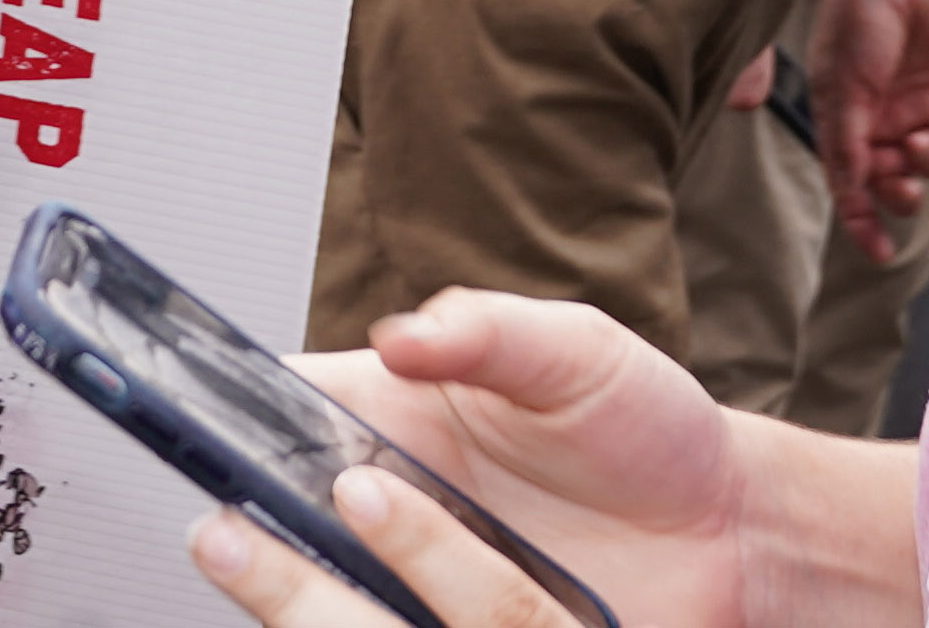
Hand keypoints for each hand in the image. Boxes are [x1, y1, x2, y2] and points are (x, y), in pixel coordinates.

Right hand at [189, 293, 756, 627]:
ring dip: (303, 584)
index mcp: (399, 416)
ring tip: (332, 537)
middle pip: (285, 508)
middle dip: (248, 512)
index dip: (231, 408)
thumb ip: (491, 331)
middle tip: (232, 509)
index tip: (196, 409)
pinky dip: (373, 624)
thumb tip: (403, 333)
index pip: (285, 404)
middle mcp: (396, 501)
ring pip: (328, 591)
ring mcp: (423, 577)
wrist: (732, 532)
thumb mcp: (579, 351)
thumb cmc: (650, 429)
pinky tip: (374, 611)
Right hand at [805, 0, 928, 245]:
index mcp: (846, 123)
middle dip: (903, 188)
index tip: (879, 252)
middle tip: (905, 172)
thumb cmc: (855, 20)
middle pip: (896, 181)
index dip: (863, 223)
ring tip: (928, 132)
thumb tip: (849, 193)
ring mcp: (917, 105)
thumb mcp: (841, 86)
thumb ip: (846, 142)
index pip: (852, 186)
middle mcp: (881, 121)